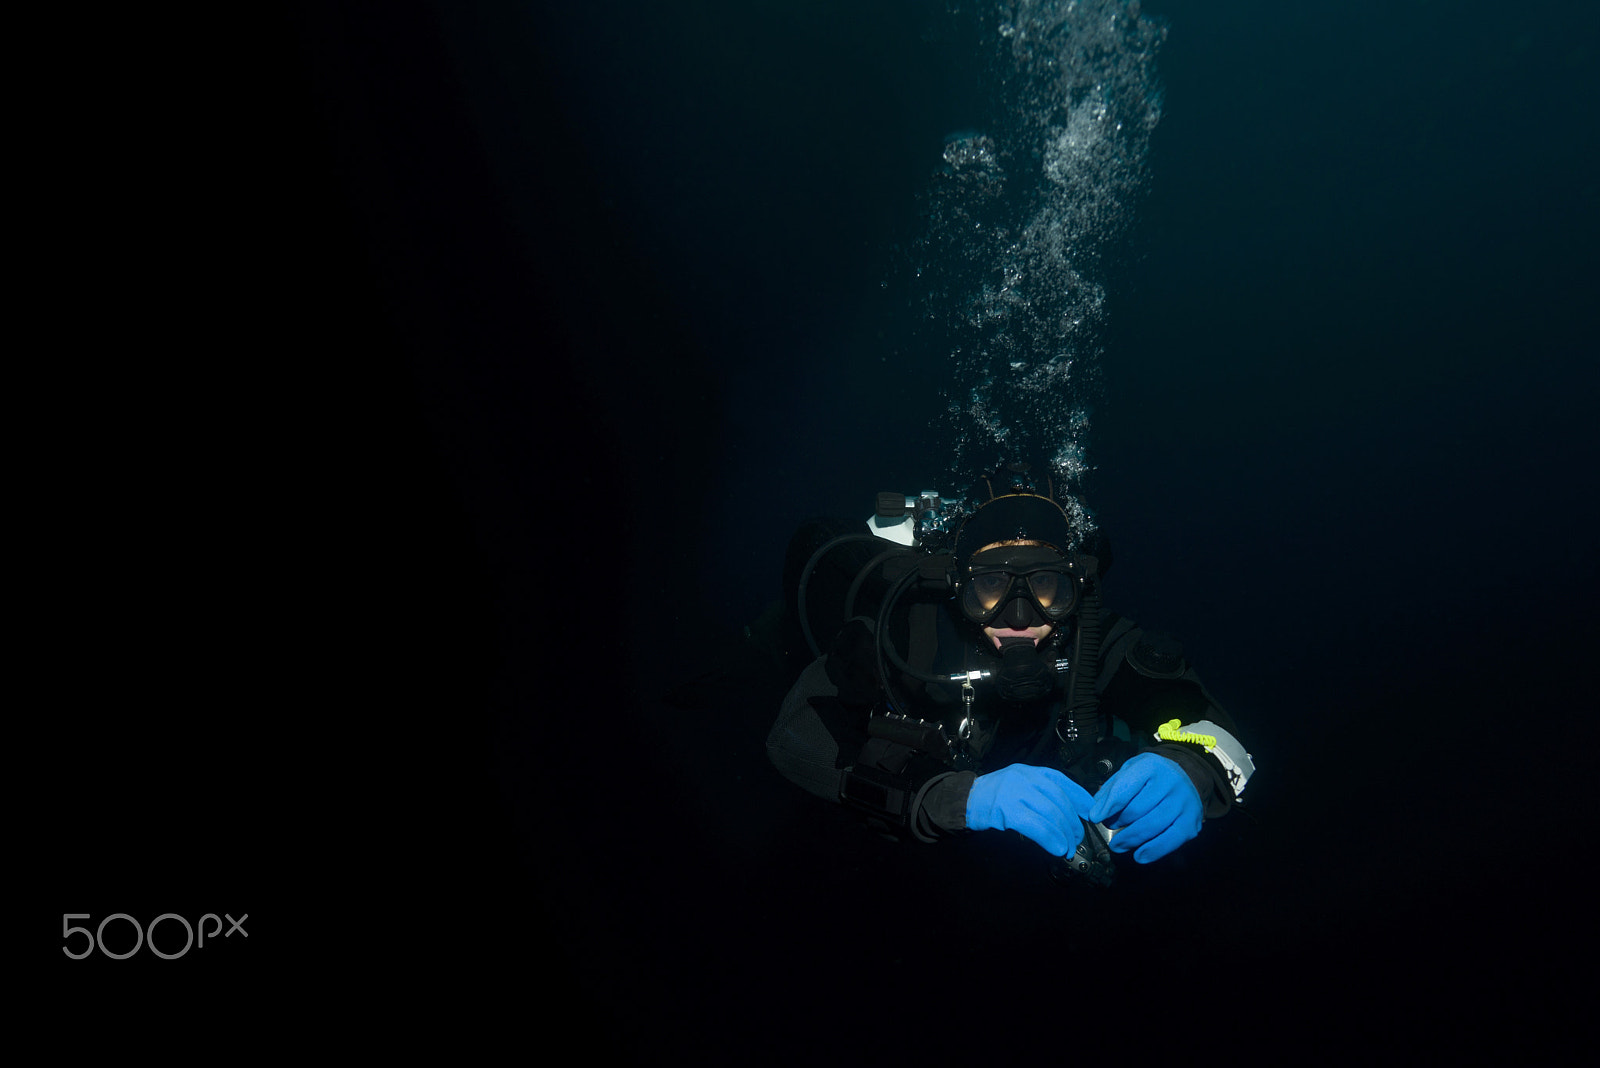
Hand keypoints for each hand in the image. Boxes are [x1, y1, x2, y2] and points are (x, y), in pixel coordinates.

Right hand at [966, 764, 1095, 856]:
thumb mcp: (1019, 786)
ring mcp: (1015, 792)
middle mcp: (1025, 778)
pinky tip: (1056, 848)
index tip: (1090, 813)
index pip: (1063, 782)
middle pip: (1060, 800)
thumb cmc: (993, 797)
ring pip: (1051, 814)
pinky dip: (1050, 838)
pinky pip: (1036, 825)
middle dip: (1072, 823)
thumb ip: (1040, 794)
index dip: (1080, 798)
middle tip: (1076, 839)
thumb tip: (1067, 814)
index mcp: (1030, 772)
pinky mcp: (1007, 809)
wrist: (965, 800)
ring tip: (1067, 847)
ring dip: (1063, 834)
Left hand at [1090, 753, 1202, 863]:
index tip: (1095, 817)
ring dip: (1131, 839)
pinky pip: (1171, 840)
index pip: (1125, 787)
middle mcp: (1171, 781)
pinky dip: (1153, 851)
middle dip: (1118, 822)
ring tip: (1117, 844)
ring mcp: (1184, 802)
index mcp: (1151, 765)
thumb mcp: (1129, 772)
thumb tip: (1095, 811)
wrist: (1186, 777)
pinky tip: (1140, 856)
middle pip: (1137, 810)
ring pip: (1152, 826)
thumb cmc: (1150, 777)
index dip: (1108, 805)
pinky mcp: (1192, 821)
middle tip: (1108, 826)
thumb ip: (1111, 790)